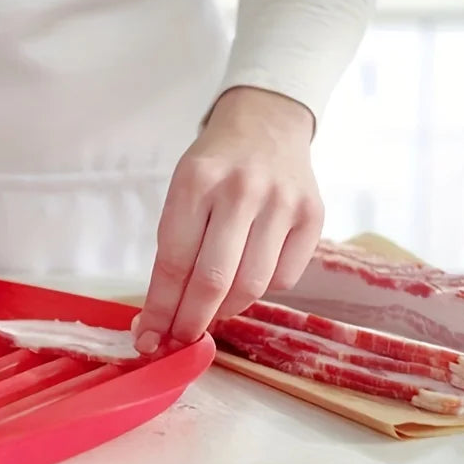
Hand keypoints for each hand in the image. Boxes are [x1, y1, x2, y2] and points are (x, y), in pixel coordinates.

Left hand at [133, 86, 323, 352]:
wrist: (267, 123)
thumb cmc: (216, 163)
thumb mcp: (183, 188)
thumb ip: (176, 245)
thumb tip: (163, 313)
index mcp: (197, 180)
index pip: (174, 261)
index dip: (160, 308)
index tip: (149, 338)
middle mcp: (242, 190)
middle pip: (213, 281)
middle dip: (190, 323)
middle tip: (179, 340)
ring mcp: (282, 203)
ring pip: (252, 286)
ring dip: (225, 312)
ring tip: (210, 313)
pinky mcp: (313, 215)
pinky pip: (285, 279)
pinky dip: (261, 291)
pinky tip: (246, 279)